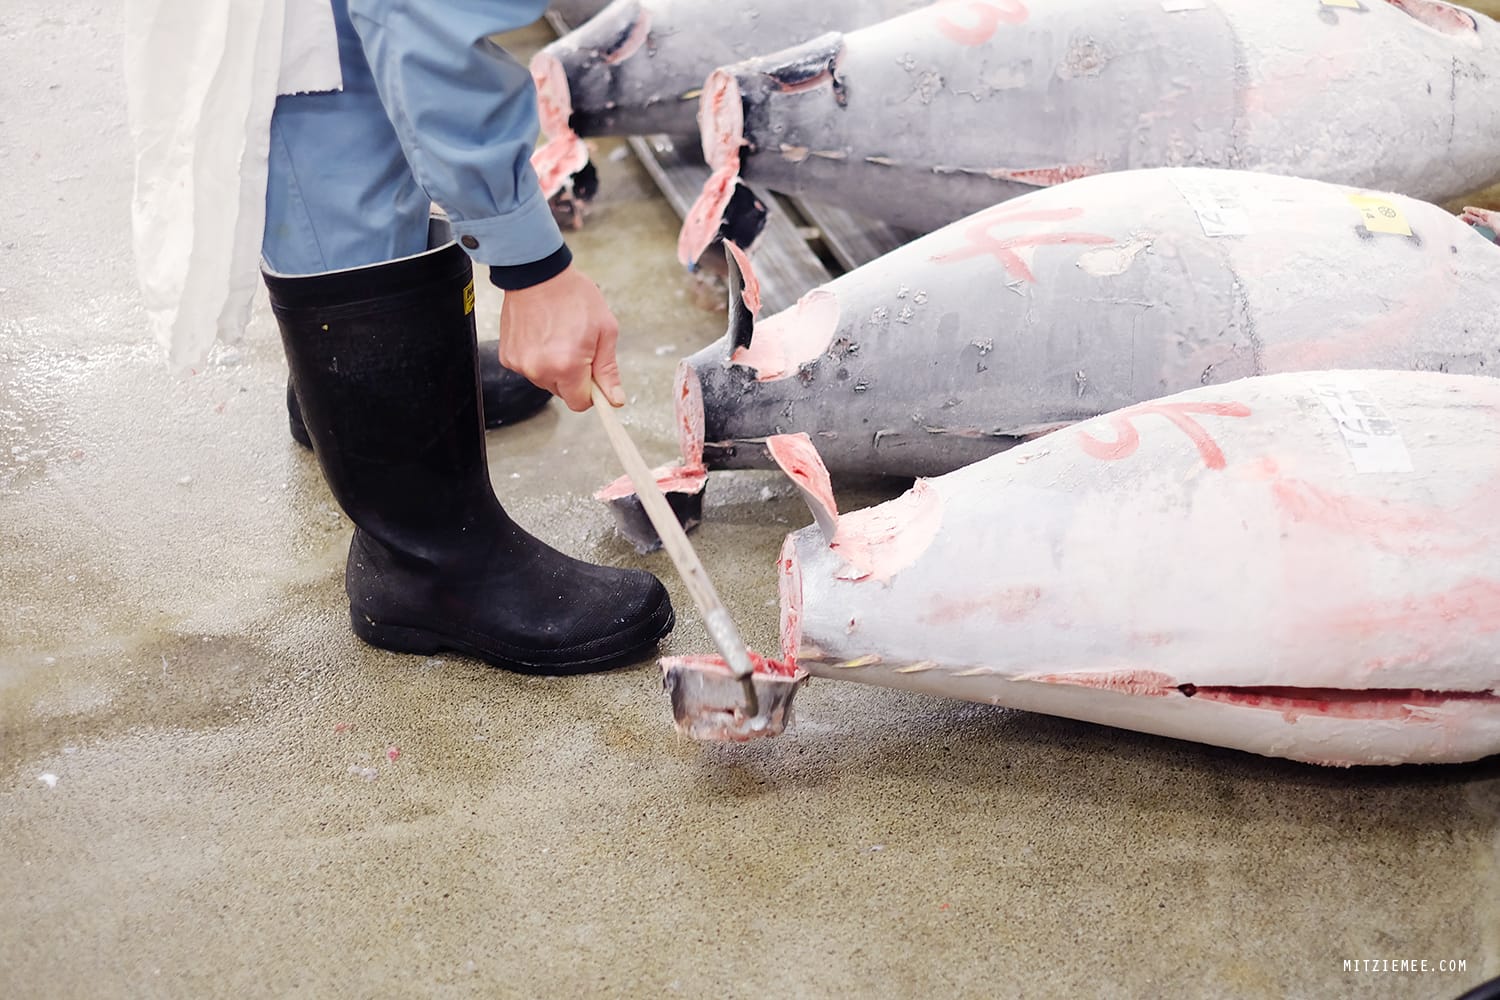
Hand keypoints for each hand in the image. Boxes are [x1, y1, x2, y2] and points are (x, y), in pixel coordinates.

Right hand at [497, 265, 624, 411]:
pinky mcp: (508, 357)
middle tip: (578, 347)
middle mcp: (539, 369)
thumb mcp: (604, 330)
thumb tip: (615, 400)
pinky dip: (538, 358)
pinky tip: (542, 335)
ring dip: (554, 367)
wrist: (538, 273)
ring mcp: (521, 364)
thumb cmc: (573, 295)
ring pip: (545, 381)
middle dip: (573, 377)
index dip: (591, 392)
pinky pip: (529, 368)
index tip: (594, 376)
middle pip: (563, 393)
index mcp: (566, 366)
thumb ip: (608, 370)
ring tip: (558, 336)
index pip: (580, 403)